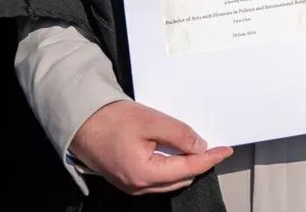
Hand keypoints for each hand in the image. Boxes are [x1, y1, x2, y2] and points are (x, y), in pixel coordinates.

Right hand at [68, 101, 231, 195]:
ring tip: (197, 148)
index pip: (188, 169)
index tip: (225, 150)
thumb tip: (200, 146)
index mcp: (144, 174)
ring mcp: (131, 185)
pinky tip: (176, 153)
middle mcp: (138, 186)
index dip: (210, 159)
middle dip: (199, 164)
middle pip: (180, 179)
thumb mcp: (151, 120)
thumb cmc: (110, 119)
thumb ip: (179, 134)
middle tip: (213, 148)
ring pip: (170, 181)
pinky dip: (171, 167)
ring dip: (185, 167)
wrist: (80, 121)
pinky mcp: (127, 179)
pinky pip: (157, 178)